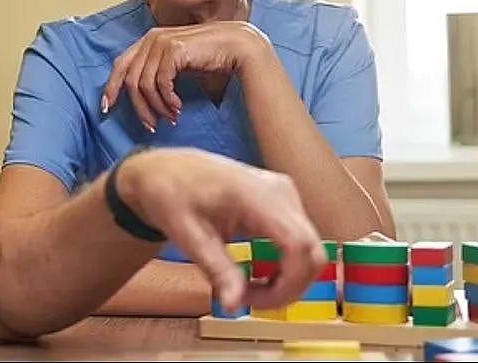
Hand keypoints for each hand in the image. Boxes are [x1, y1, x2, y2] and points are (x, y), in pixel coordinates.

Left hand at [102, 22, 270, 130]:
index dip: (111, 87)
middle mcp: (151, 38)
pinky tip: (178, 108)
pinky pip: (161, 83)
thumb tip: (140, 100)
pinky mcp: (174, 49)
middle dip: (139, 107)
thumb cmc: (209, 59)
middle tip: (150, 126)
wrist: (237, 47)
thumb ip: (157, 74)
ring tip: (171, 118)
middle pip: (130, 79)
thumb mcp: (177, 67)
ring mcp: (161, 42)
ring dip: (157, 107)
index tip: (107, 108)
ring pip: (144, 84)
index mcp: (148, 41)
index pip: (120, 65)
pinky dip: (168, 100)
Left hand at [115, 148, 325, 312]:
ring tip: (249, 288)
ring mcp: (285, 194)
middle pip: (311, 251)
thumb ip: (217, 271)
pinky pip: (299, 241)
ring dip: (288, 278)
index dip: (289, 283)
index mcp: (255, 194)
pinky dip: (286, 265)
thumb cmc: (172, 196)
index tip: (256, 302)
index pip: (298, 244)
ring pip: (309, 249)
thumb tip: (233, 307)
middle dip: (289, 287)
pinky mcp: (283, 202)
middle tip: (249, 301)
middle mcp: (280, 191)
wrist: (166, 170)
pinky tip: (258, 274)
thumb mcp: (188, 237)